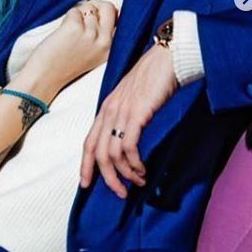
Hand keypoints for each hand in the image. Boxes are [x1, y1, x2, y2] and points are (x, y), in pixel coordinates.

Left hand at [24, 0, 116, 101]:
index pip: (118, 18)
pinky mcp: (75, 28)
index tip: (95, 16)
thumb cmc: (64, 65)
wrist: (45, 77)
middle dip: (95, 6)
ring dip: (77, 15)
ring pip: (87, 8)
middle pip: (108, 7)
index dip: (104, 13)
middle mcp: (104, 41)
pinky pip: (74, 11)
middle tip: (82, 15)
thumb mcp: (93, 54)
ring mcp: (90, 34)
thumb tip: (101, 10)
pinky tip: (62, 33)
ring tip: (68, 32)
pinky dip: (66, 18)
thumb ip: (101, 36)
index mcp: (111, 48)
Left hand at [80, 44, 177, 197]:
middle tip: (120, 193)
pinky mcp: (137, 113)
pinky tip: (143, 169)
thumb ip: (125, 117)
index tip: (85, 184)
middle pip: (98, 153)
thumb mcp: (132, 99)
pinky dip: (134, 162)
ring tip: (139, 181)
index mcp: (105, 109)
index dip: (85, 164)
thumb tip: (126, 141)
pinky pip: (129, 145)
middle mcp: (109, 111)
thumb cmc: (153, 78)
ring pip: (113, 153)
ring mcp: (121, 111)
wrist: (166, 58)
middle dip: (107, 177)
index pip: (89, 141)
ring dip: (126, 173)